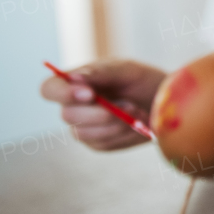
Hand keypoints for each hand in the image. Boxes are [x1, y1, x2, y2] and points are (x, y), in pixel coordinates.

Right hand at [39, 59, 164, 150]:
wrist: (164, 103)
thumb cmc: (143, 80)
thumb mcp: (127, 70)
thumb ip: (101, 72)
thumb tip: (73, 77)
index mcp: (76, 82)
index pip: (49, 88)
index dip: (62, 93)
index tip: (89, 94)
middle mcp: (74, 106)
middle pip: (67, 115)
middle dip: (100, 112)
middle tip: (129, 105)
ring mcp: (83, 126)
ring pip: (83, 133)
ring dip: (115, 123)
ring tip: (137, 110)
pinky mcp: (98, 143)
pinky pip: (102, 143)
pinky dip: (122, 133)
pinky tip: (136, 123)